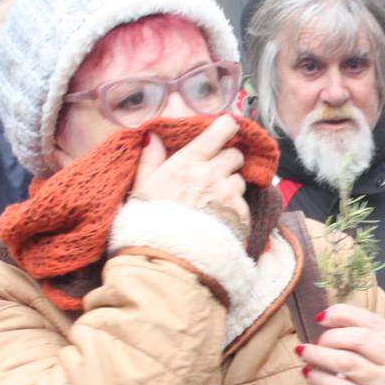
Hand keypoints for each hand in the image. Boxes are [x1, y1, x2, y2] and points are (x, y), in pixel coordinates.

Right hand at [131, 115, 249, 235]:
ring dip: (230, 186)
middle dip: (228, 160)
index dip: (227, 126)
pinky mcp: (240, 215)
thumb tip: (154, 136)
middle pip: (235, 155)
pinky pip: (243, 204)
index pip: (218, 133)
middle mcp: (211, 174)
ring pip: (239, 180)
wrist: (167, 259)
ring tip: (212, 202)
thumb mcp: (141, 187)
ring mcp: (228, 195)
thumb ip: (150, 159)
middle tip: (215, 172)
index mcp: (187, 163)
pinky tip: (218, 219)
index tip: (230, 125)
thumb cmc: (150, 223)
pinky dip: (234, 209)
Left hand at [300, 303, 384, 384]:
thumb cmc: (384, 380)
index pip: (370, 322)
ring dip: (318, 355)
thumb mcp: (384, 354)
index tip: (320, 317)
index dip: (342, 315)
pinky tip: (309, 373)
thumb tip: (326, 316)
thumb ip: (364, 332)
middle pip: (358, 340)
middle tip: (316, 342)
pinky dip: (319, 378)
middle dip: (330, 337)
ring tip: (304, 353)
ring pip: (346, 362)